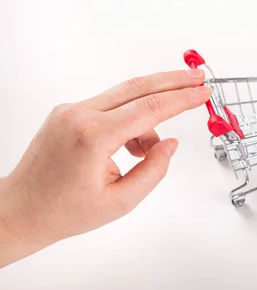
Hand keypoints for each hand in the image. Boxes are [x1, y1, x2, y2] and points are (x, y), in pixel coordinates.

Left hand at [0, 70, 210, 266]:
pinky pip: (109, 107)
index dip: (182, 99)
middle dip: (173, 82)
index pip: (149, 108)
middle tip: (198, 79)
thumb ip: (153, 170)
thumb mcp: (120, 201)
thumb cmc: (64, 211)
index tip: (202, 93)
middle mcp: (79, 115)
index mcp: (92, 137)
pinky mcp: (68, 113)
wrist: (21, 210)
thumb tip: (170, 144)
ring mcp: (70, 111)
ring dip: (148, 116)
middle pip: (137, 87)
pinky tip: (130, 147)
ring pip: (124, 98)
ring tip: (147, 152)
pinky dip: (129, 120)